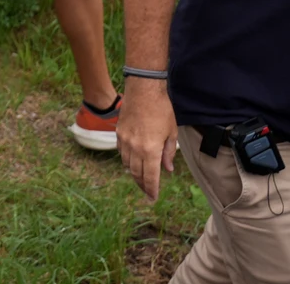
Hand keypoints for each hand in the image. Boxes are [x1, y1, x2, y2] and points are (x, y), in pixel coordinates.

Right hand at [117, 81, 179, 200]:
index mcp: (150, 150)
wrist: (143, 90)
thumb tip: (167, 169)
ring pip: (127, 164)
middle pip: (136, 173)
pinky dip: (127, 160)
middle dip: (142, 185)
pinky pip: (122, 152)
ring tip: (141, 178)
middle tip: (147, 192)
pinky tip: (133, 161)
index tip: (153, 198)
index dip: (151, 190)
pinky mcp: (119, 133)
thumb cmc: (161, 110)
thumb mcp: (171, 132)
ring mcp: (124, 141)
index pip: (150, 177)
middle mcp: (135, 148)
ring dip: (134, 173)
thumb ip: (168, 153)